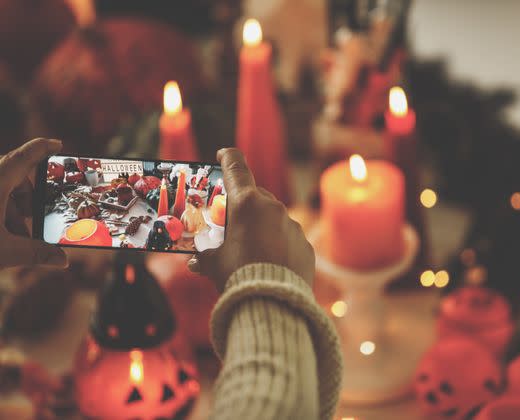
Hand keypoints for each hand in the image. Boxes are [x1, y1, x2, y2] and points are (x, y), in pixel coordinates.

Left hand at [0, 139, 67, 269]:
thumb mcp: (5, 252)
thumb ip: (37, 254)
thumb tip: (63, 260)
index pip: (26, 156)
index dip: (44, 148)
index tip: (58, 145)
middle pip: (14, 176)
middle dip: (28, 198)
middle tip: (36, 219)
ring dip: (11, 210)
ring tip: (14, 237)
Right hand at [188, 148, 313, 290]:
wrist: (273, 304)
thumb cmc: (238, 277)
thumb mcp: (213, 264)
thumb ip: (204, 256)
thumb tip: (196, 261)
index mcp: (246, 204)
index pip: (235, 167)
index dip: (227, 157)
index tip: (222, 154)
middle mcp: (273, 208)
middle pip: (254, 196)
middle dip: (242, 206)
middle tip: (229, 222)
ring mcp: (292, 225)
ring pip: (273, 218)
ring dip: (260, 227)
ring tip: (248, 251)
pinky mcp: (304, 245)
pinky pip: (287, 238)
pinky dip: (277, 245)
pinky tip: (267, 264)